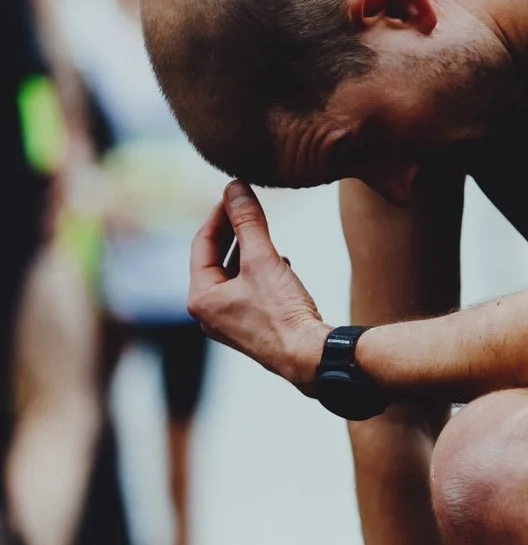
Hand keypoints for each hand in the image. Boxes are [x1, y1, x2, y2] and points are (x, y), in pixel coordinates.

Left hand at [188, 181, 327, 387]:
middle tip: (248, 207)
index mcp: (201, 298)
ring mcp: (230, 324)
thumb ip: (248, 222)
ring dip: (249, 251)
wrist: (310, 357)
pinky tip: (281, 264)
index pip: (202, 244)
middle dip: (234, 232)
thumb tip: (234, 187)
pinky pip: (248, 290)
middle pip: (216, 260)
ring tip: (266, 232)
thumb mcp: (263, 259)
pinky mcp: (253, 328)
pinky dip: (260, 272)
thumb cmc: (282, 313)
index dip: (219, 215)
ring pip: (234, 275)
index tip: (234, 193)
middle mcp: (210, 313)